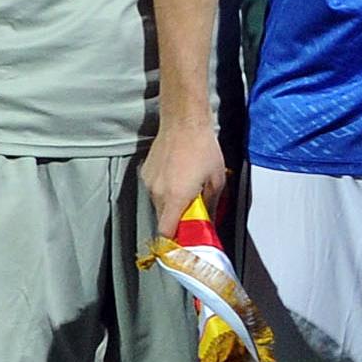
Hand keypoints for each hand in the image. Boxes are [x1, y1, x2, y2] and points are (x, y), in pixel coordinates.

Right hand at [144, 120, 227, 240]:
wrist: (184, 122)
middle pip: (163, 219)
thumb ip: (211, 204)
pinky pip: (154, 190)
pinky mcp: (145, 172)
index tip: (185, 239)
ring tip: (187, 191)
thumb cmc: (203, 149)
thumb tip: (209, 220)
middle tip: (193, 214)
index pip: (166, 231)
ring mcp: (149, 182)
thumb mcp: (216, 180)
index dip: (174, 239)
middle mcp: (158, 192)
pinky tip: (177, 178)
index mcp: (175, 197)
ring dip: (171, 204)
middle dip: (176, 221)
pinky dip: (165, 191)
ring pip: (158, 204)